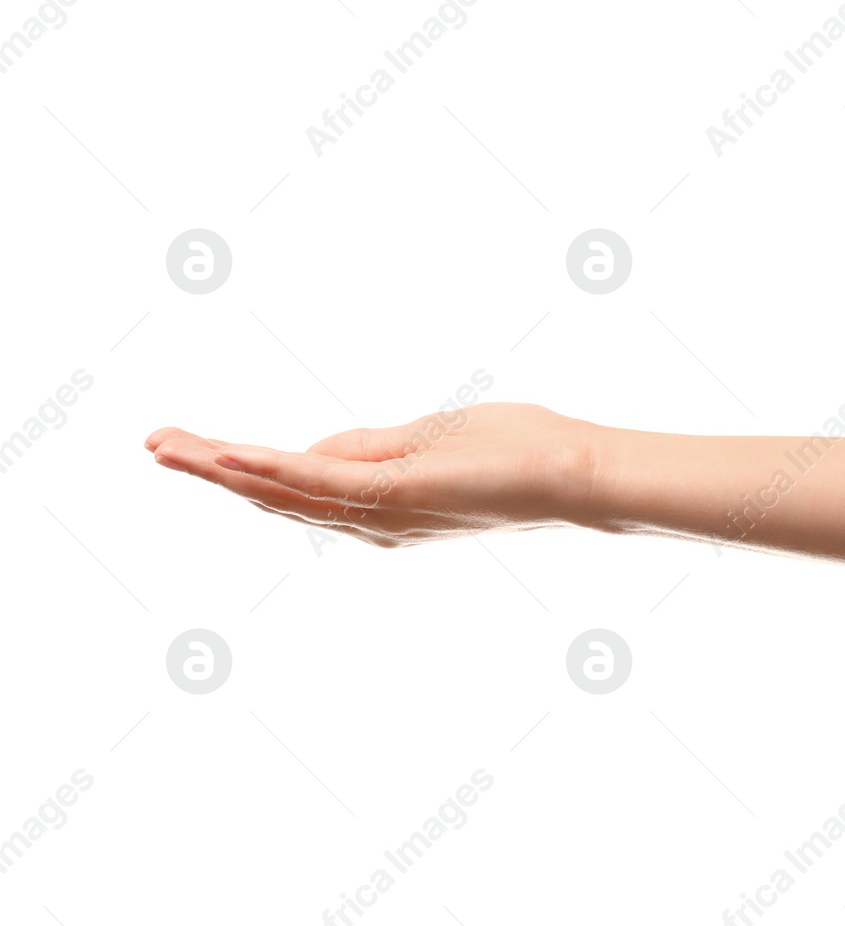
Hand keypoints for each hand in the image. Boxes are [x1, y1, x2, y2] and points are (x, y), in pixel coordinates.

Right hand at [146, 403, 595, 546]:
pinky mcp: (396, 495)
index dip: (245, 466)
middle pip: (276, 497)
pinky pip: (319, 482)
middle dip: (212, 471)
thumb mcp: (430, 438)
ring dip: (221, 468)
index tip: (198, 444)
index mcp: (381, 506)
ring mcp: (383, 511)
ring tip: (165, 446)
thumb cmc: (519, 452)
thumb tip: (318, 447)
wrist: (575, 473)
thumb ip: (373, 445)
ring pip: (285, 492)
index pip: (298, 485)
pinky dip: (270, 469)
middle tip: (154, 445)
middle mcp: (373, 521)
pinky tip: (228, 455)